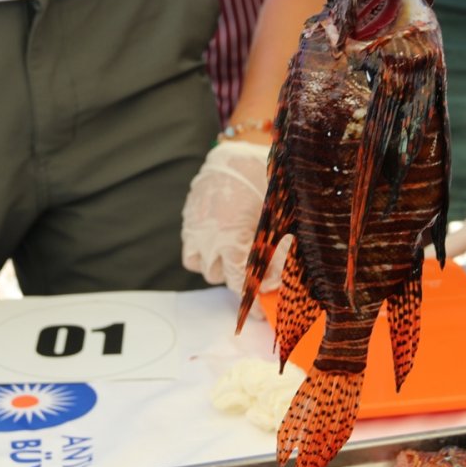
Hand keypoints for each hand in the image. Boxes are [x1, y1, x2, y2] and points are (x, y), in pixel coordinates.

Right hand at [181, 141, 286, 296]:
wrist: (236, 154)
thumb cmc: (263, 182)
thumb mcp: (276, 219)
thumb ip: (276, 252)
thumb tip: (277, 281)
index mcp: (232, 240)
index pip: (239, 284)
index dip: (250, 302)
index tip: (257, 312)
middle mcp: (209, 240)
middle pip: (220, 277)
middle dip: (238, 280)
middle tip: (255, 277)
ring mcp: (195, 230)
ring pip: (203, 266)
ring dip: (219, 266)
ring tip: (236, 256)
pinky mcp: (188, 220)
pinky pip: (191, 249)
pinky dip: (204, 252)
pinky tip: (220, 242)